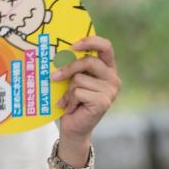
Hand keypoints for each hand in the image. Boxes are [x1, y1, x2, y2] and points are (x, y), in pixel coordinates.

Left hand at [51, 36, 120, 152]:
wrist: (73, 127)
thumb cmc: (71, 100)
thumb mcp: (72, 79)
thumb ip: (73, 65)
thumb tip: (57, 52)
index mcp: (107, 68)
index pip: (106, 46)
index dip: (91, 41)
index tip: (73, 45)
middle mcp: (113, 78)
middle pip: (88, 61)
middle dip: (68, 68)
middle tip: (54, 77)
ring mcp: (111, 90)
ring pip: (79, 79)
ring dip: (68, 90)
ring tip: (69, 100)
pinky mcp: (104, 102)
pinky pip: (78, 92)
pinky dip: (69, 100)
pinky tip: (71, 108)